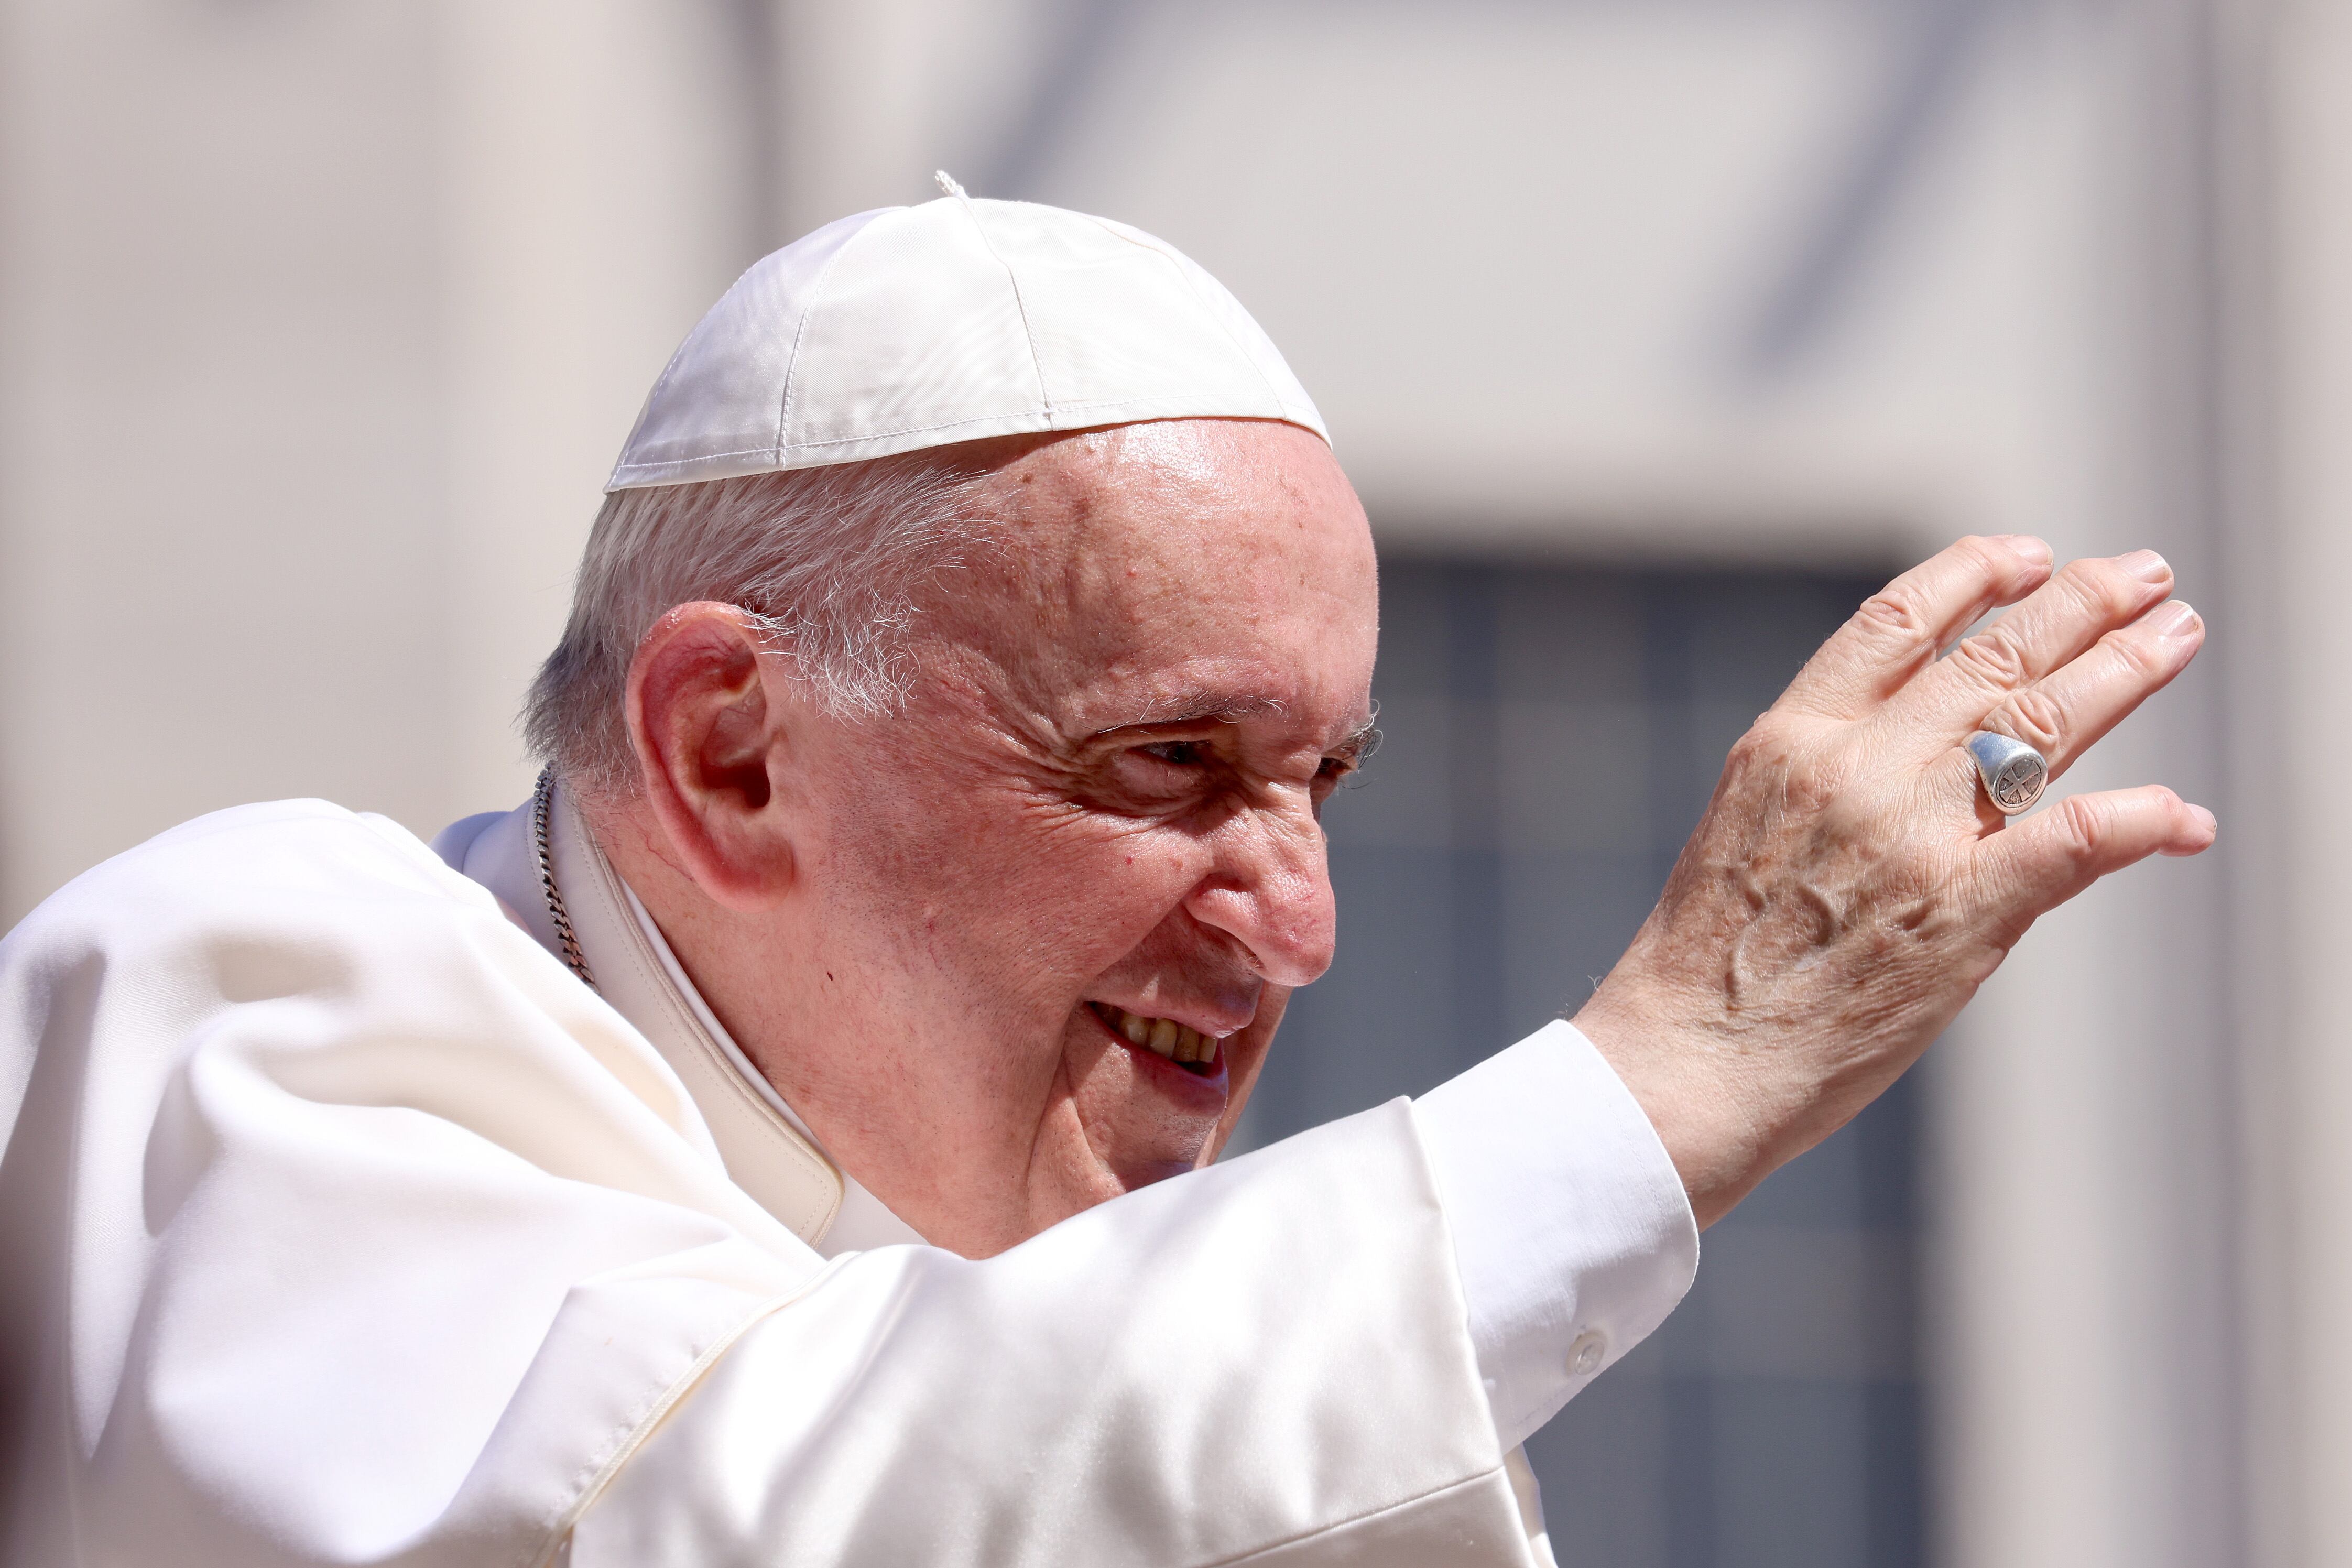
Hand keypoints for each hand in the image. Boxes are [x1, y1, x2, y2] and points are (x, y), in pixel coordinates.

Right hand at [1573, 536, 2214, 1227]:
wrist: (1688, 1059)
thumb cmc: (1704, 963)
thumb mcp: (1748, 826)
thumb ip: (1826, 774)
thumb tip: (1916, 746)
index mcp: (1792, 740)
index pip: (1897, 619)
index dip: (1975, 575)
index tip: (2030, 555)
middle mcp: (1856, 769)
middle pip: (1992, 658)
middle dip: (2082, 605)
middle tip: (2147, 578)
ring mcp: (1912, 838)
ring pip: (2042, 724)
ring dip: (2123, 672)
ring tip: (2175, 637)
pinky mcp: (1961, 915)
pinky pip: (2072, 841)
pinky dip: (2138, 819)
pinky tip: (2183, 817)